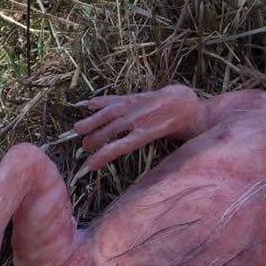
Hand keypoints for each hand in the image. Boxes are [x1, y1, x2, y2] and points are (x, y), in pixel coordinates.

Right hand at [74, 84, 200, 169]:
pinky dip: (102, 101)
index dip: (105, 155)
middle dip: (95, 139)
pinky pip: (117, 98)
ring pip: (110, 112)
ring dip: (92, 120)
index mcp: (151, 133)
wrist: (189, 102)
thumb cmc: (184, 129)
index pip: (122, 146)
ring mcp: (137, 105)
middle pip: (112, 129)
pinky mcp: (136, 96)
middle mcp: (142, 118)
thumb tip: (145, 169)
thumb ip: (157, 150)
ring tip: (76, 129)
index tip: (90, 164)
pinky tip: (89, 105)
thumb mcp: (174, 144)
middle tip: (83, 148)